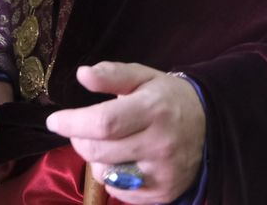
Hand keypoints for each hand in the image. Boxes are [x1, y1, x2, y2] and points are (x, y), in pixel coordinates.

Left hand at [44, 62, 204, 203]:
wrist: (211, 127)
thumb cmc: (168, 98)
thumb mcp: (143, 77)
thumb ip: (112, 74)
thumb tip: (82, 74)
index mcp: (154, 110)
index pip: (104, 123)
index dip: (72, 123)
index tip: (54, 120)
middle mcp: (160, 144)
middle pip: (99, 151)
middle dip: (79, 139)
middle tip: (82, 129)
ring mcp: (162, 173)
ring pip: (105, 173)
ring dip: (97, 159)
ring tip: (111, 143)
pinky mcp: (162, 193)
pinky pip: (118, 191)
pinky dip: (112, 176)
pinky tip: (125, 160)